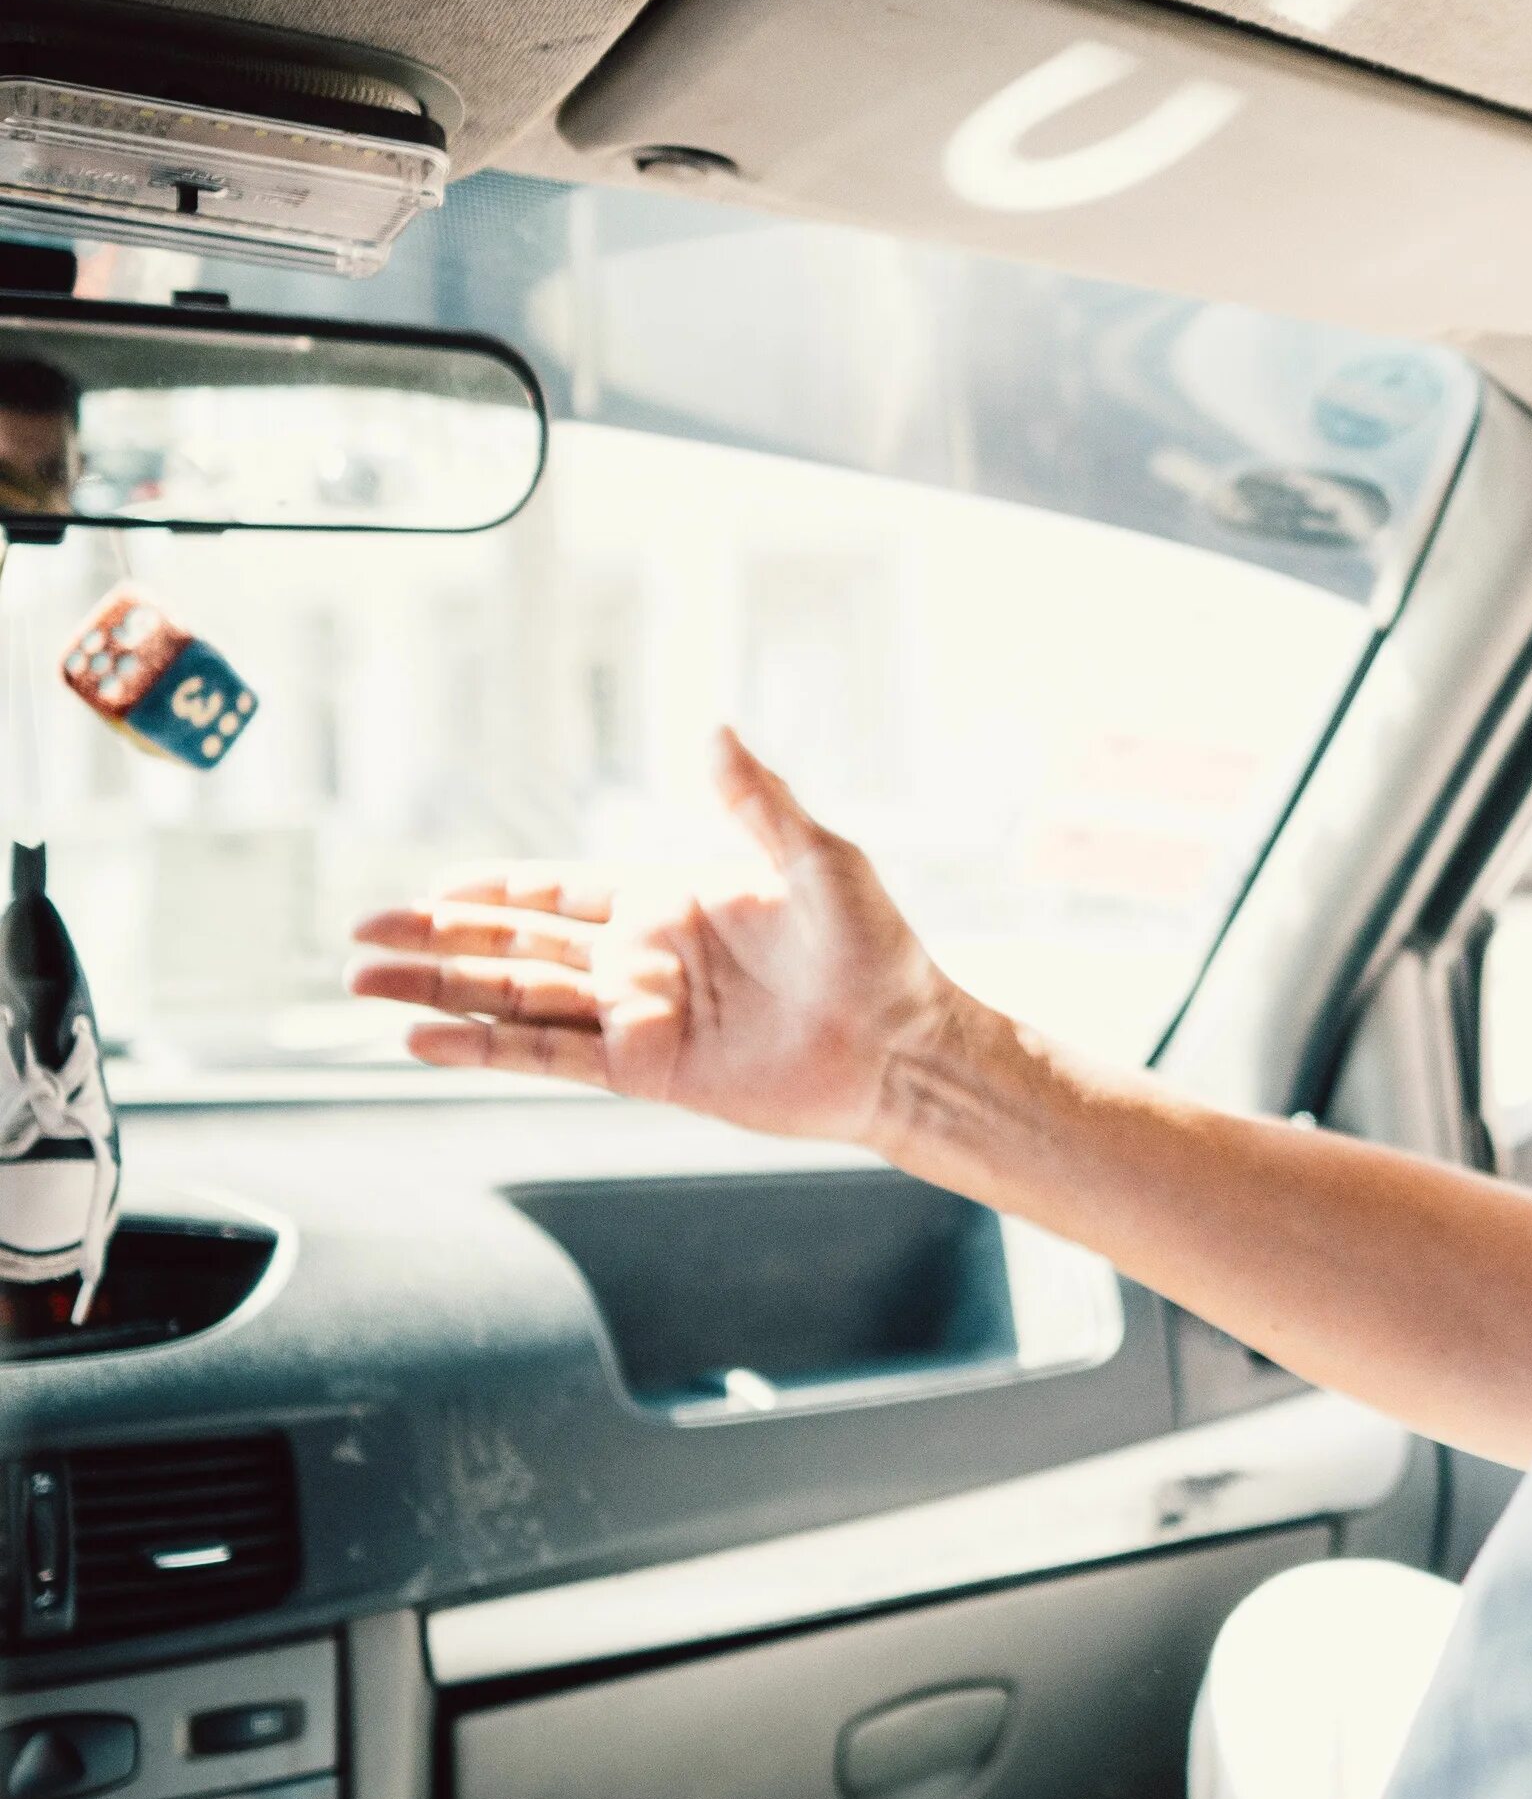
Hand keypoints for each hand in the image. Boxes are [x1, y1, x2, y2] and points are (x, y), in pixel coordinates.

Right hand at [348, 729, 954, 1148]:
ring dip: (440, 992)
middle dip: (439, 938)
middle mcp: (643, 959)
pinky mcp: (648, 1071)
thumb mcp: (819, 859)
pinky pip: (549, 1057)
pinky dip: (485, 1049)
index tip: (431, 887)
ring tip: (363, 982)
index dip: (494, 889)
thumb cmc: (876, 950)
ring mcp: (640, 1016)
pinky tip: (424, 1041)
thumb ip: (756, 801)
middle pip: (518, 945)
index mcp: (671, 902)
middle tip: (360, 933)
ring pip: (517, 1000)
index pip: (560, 890)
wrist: (904, 1046)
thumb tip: (716, 727)